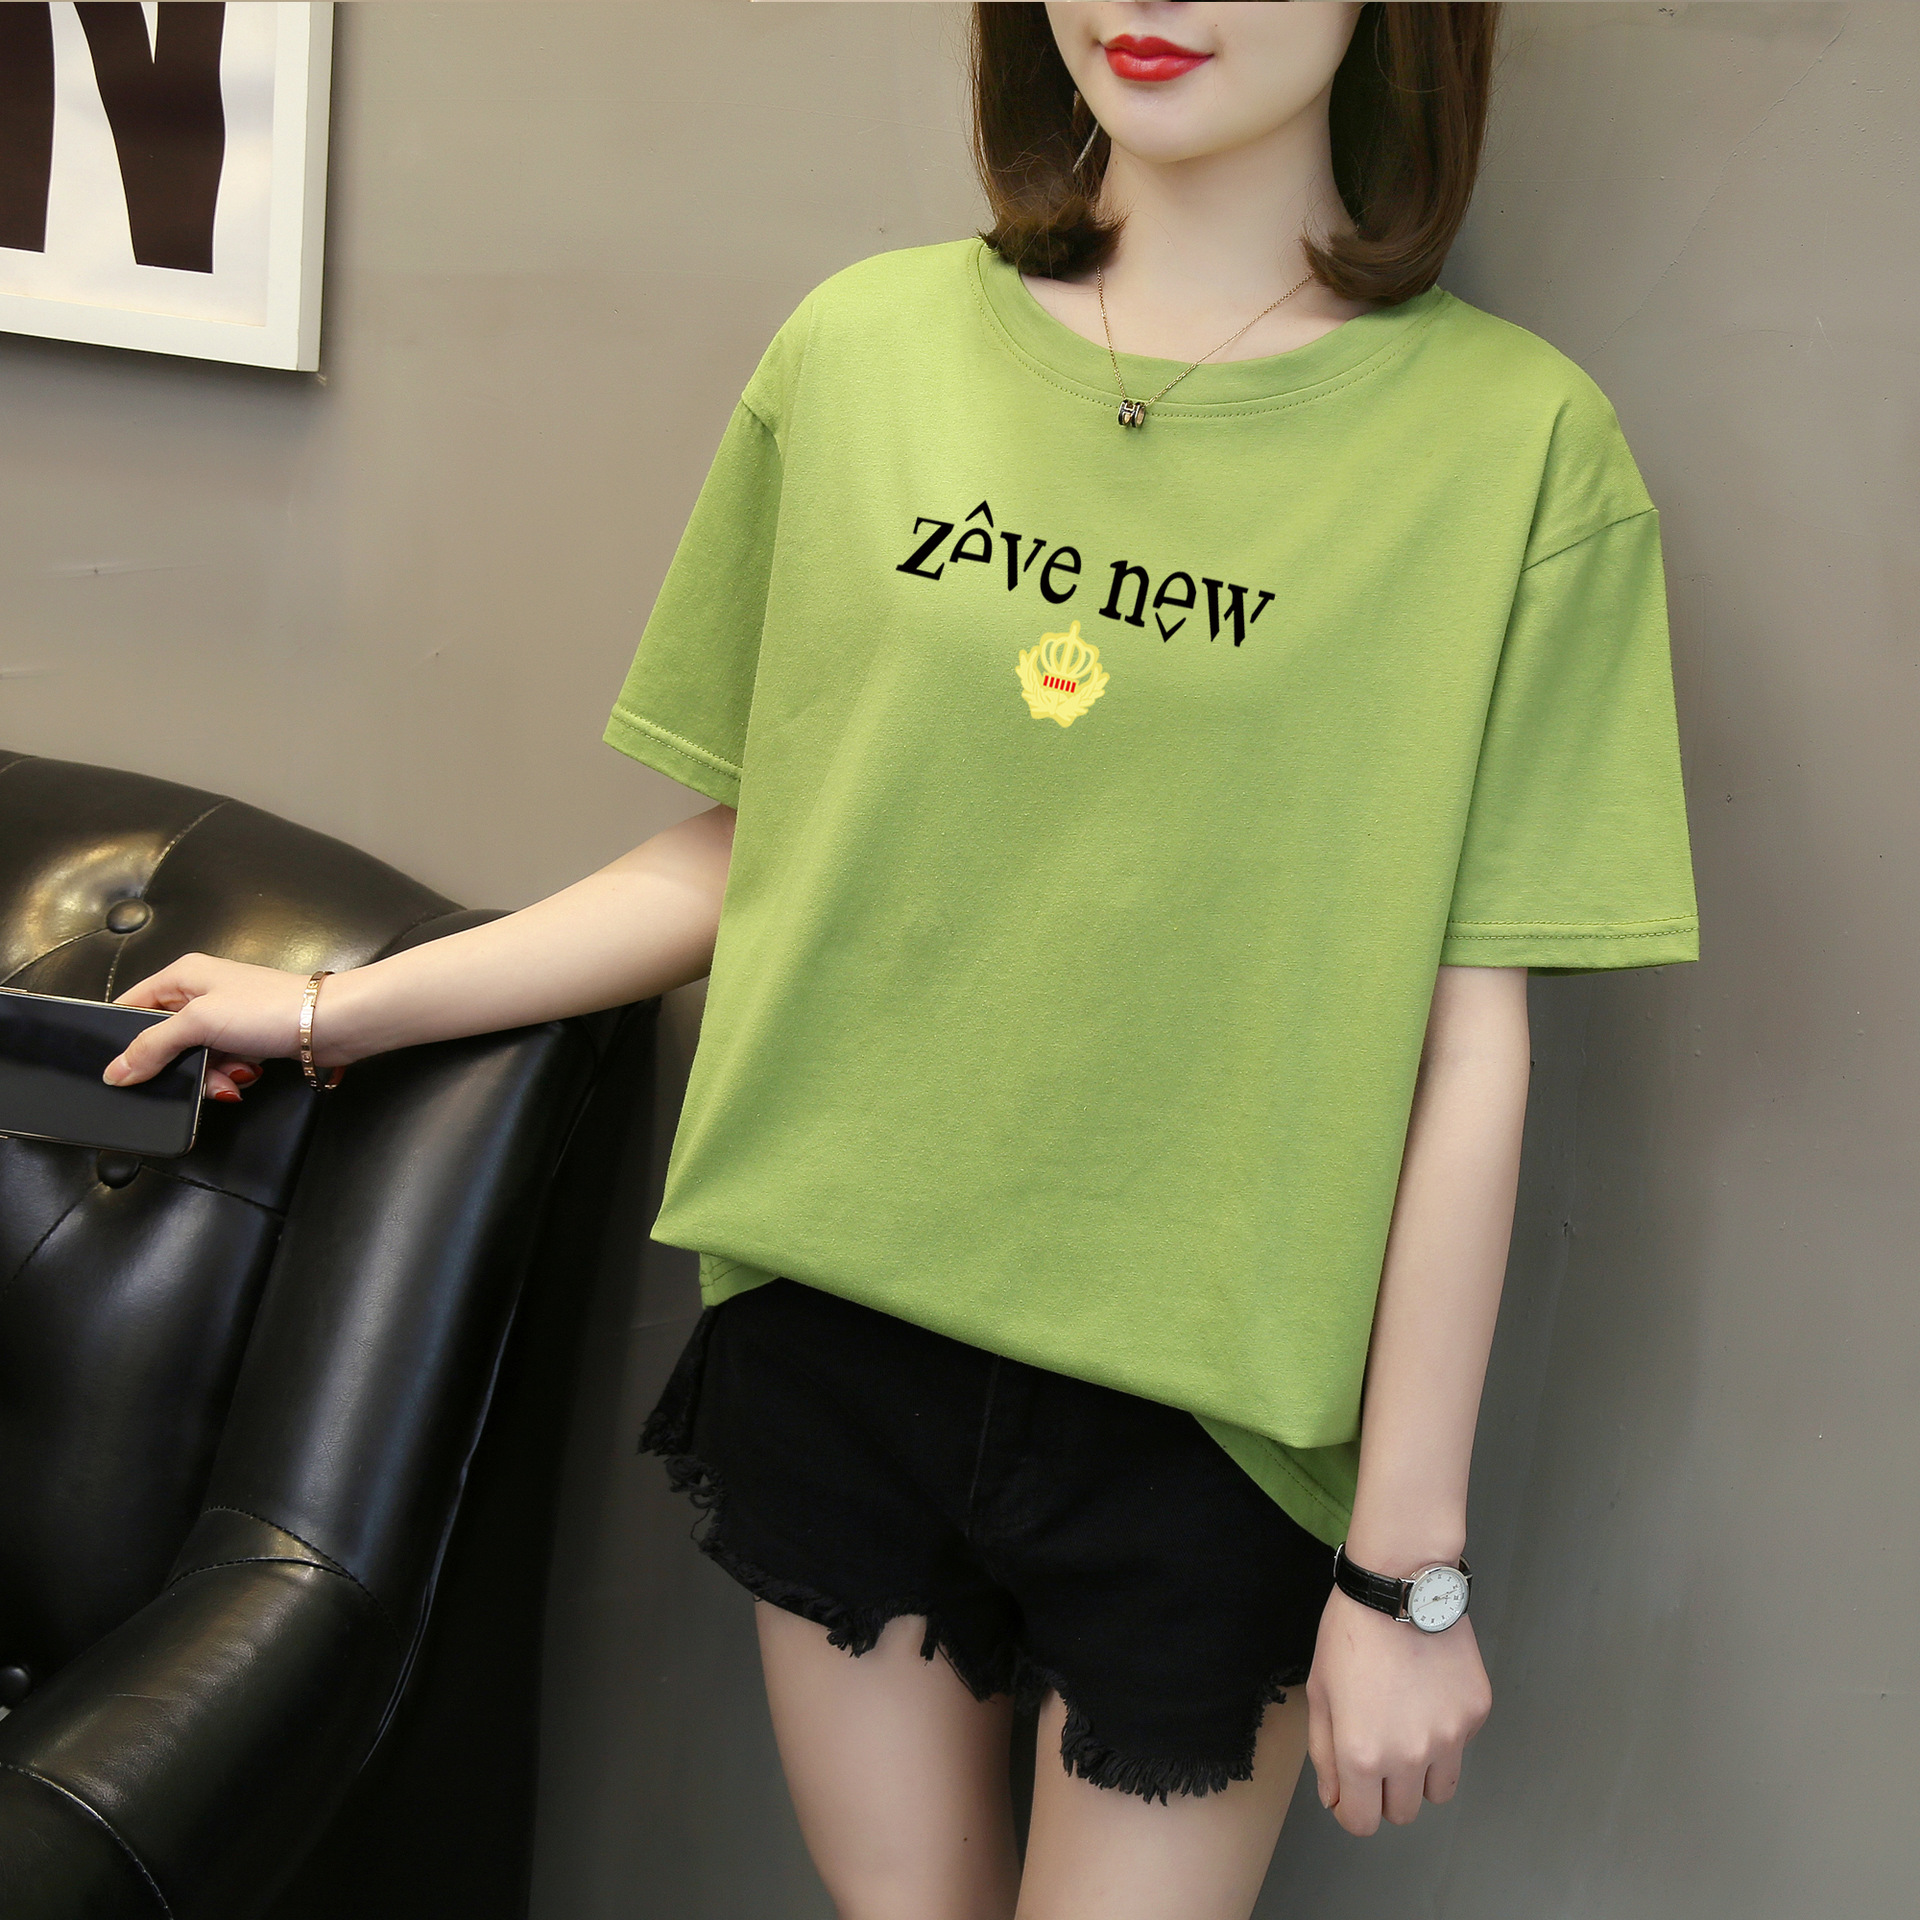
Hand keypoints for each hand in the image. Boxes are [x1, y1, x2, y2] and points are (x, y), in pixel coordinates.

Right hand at [107, 953, 331, 1102]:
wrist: (331, 1024)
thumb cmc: (272, 1007)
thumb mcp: (199, 1023)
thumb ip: (153, 1046)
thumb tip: (118, 1069)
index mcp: (184, 975)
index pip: (132, 1006)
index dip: (123, 1038)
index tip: (121, 1068)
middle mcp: (203, 993)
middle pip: (164, 1039)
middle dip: (177, 1065)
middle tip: (194, 1074)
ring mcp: (227, 1017)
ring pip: (193, 1058)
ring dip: (209, 1076)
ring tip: (231, 1076)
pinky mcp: (248, 1039)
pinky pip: (222, 1065)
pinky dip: (231, 1076)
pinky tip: (247, 1076)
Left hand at [1304, 1584, 1491, 1835]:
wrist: (1399, 1585)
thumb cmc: (1350, 1632)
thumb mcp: (1320, 1691)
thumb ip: (1324, 1753)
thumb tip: (1336, 1798)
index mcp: (1363, 1754)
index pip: (1362, 1822)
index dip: (1352, 1809)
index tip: (1350, 1790)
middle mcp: (1410, 1756)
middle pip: (1403, 1812)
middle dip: (1385, 1792)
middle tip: (1378, 1751)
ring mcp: (1450, 1737)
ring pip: (1438, 1790)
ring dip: (1421, 1774)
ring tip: (1405, 1728)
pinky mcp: (1475, 1714)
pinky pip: (1460, 1747)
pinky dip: (1445, 1734)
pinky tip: (1427, 1694)